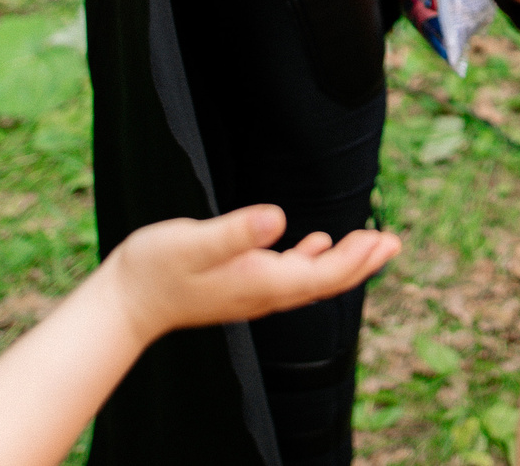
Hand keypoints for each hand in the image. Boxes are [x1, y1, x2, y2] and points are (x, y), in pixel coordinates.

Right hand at [107, 207, 399, 344]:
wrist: (126, 301)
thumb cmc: (156, 268)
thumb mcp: (195, 242)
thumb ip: (236, 231)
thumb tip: (277, 219)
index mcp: (260, 282)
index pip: (322, 275)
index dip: (357, 259)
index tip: (385, 241)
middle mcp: (263, 292)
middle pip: (325, 280)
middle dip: (361, 262)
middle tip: (393, 242)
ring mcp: (251, 290)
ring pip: (310, 277)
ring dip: (343, 261)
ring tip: (369, 241)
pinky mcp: (239, 283)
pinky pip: (288, 274)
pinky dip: (310, 259)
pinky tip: (317, 242)